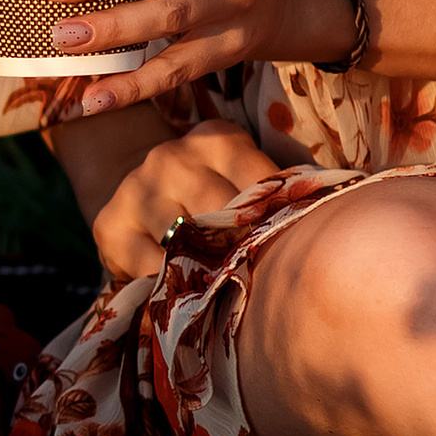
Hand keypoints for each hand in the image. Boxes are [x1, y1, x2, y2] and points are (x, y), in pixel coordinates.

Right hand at [86, 123, 283, 283]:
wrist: (138, 191)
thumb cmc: (212, 193)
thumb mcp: (244, 179)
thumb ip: (278, 196)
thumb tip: (327, 217)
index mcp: (217, 140)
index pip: (262, 184)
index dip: (280, 222)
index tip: (294, 249)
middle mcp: (171, 158)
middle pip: (221, 215)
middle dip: (244, 251)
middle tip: (266, 282)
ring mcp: (136, 189)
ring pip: (183, 246)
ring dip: (207, 274)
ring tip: (227, 291)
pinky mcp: (109, 225)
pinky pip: (150, 271)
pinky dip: (172, 288)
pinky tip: (188, 294)